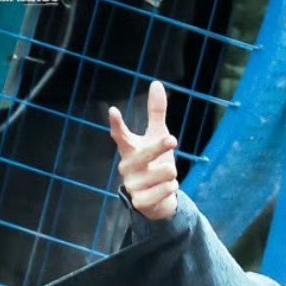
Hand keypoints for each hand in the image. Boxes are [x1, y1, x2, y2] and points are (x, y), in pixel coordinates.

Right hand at [109, 81, 178, 221]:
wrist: (158, 200)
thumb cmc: (155, 163)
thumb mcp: (158, 136)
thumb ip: (156, 113)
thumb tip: (156, 83)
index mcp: (129, 149)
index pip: (120, 135)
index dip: (117, 124)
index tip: (113, 111)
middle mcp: (127, 166)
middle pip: (144, 153)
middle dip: (160, 147)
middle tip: (172, 140)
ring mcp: (132, 185)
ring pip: (163, 172)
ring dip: (170, 173)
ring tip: (167, 176)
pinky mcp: (140, 202)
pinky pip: (164, 190)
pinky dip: (171, 188)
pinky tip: (167, 188)